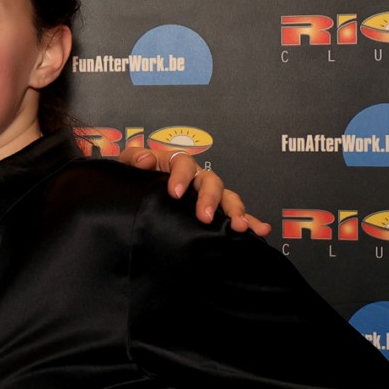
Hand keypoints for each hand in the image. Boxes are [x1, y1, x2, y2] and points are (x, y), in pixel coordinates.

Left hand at [116, 148, 271, 235]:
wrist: (132, 195)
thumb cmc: (134, 178)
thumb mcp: (127, 165)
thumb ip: (134, 158)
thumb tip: (147, 160)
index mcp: (176, 164)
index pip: (183, 163)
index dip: (181, 176)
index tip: (175, 193)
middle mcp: (196, 178)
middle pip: (211, 181)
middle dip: (210, 198)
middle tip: (205, 217)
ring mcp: (207, 194)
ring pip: (227, 197)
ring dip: (235, 210)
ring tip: (239, 226)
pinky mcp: (214, 211)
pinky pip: (233, 214)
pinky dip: (249, 220)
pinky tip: (261, 230)